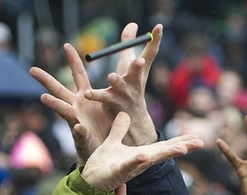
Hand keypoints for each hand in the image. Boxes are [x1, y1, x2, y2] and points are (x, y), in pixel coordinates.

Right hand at [30, 23, 161, 163]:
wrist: (104, 151)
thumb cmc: (105, 126)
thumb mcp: (108, 106)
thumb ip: (110, 93)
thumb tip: (118, 77)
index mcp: (85, 97)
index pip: (78, 75)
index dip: (73, 61)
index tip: (66, 45)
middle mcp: (76, 107)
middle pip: (58, 90)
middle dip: (46, 80)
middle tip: (32, 69)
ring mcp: (77, 122)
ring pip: (63, 111)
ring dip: (54, 104)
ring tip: (43, 98)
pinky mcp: (83, 137)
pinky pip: (81, 133)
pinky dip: (80, 131)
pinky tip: (78, 127)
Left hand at [81, 111, 203, 191]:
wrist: (88, 180)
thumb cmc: (102, 164)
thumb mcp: (112, 142)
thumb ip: (119, 129)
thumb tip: (124, 114)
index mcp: (141, 154)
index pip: (164, 146)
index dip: (181, 141)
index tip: (198, 138)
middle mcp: (139, 161)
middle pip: (164, 153)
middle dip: (182, 147)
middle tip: (200, 143)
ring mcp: (130, 167)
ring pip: (151, 159)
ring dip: (166, 154)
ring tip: (182, 149)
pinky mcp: (117, 171)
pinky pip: (128, 165)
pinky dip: (136, 161)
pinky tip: (145, 156)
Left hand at [85, 22, 162, 145]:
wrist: (132, 119)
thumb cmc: (131, 87)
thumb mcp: (131, 66)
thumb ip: (130, 44)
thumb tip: (133, 24)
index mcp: (139, 72)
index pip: (150, 53)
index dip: (155, 40)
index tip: (159, 26)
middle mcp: (133, 82)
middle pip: (136, 71)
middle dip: (137, 66)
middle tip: (139, 60)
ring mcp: (123, 93)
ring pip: (119, 85)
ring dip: (116, 81)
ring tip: (112, 77)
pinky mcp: (110, 102)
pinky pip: (101, 97)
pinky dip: (95, 96)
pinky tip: (87, 94)